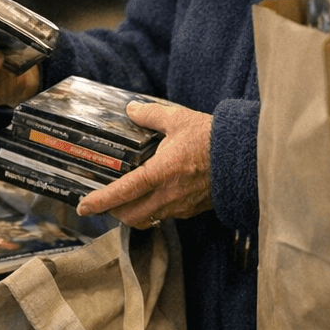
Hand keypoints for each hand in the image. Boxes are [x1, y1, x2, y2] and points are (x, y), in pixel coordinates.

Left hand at [75, 101, 213, 227]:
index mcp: (161, 173)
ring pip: (148, 219)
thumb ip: (150, 115)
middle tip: (104, 202)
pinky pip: (167, 215)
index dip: (101, 201)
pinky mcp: (193, 210)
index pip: (124, 192)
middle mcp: (168, 195)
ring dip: (134, 213)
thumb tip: (131, 110)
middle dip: (114, 212)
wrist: (246, 157)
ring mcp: (181, 206)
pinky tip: (156, 194)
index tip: (84, 207)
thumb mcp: (178, 119)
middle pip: (131, 216)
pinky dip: (155, 209)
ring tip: (128, 199)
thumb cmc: (212, 138)